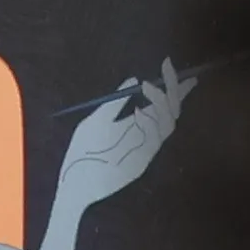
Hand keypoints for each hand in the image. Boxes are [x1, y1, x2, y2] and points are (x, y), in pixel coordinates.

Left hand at [55, 57, 197, 212]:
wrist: (76, 184)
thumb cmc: (82, 152)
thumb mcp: (96, 121)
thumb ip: (114, 103)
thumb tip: (134, 79)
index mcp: (136, 123)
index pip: (162, 102)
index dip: (172, 86)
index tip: (170, 65)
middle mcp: (146, 134)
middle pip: (171, 110)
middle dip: (173, 88)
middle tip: (166, 69)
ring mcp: (146, 147)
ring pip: (168, 122)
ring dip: (161, 101)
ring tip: (147, 86)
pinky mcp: (142, 160)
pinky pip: (154, 139)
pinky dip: (150, 122)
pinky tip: (139, 111)